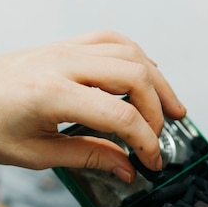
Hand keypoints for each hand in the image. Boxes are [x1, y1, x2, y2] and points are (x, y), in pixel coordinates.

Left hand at [0, 30, 185, 177]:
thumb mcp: (35, 153)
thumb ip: (87, 157)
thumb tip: (125, 167)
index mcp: (53, 94)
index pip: (120, 115)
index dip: (145, 141)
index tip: (151, 161)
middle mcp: (63, 64)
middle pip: (134, 76)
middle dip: (157, 110)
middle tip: (160, 137)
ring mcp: (65, 49)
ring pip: (130, 53)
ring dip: (157, 81)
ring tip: (171, 106)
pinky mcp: (65, 45)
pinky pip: (112, 39)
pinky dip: (137, 56)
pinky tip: (147, 72)